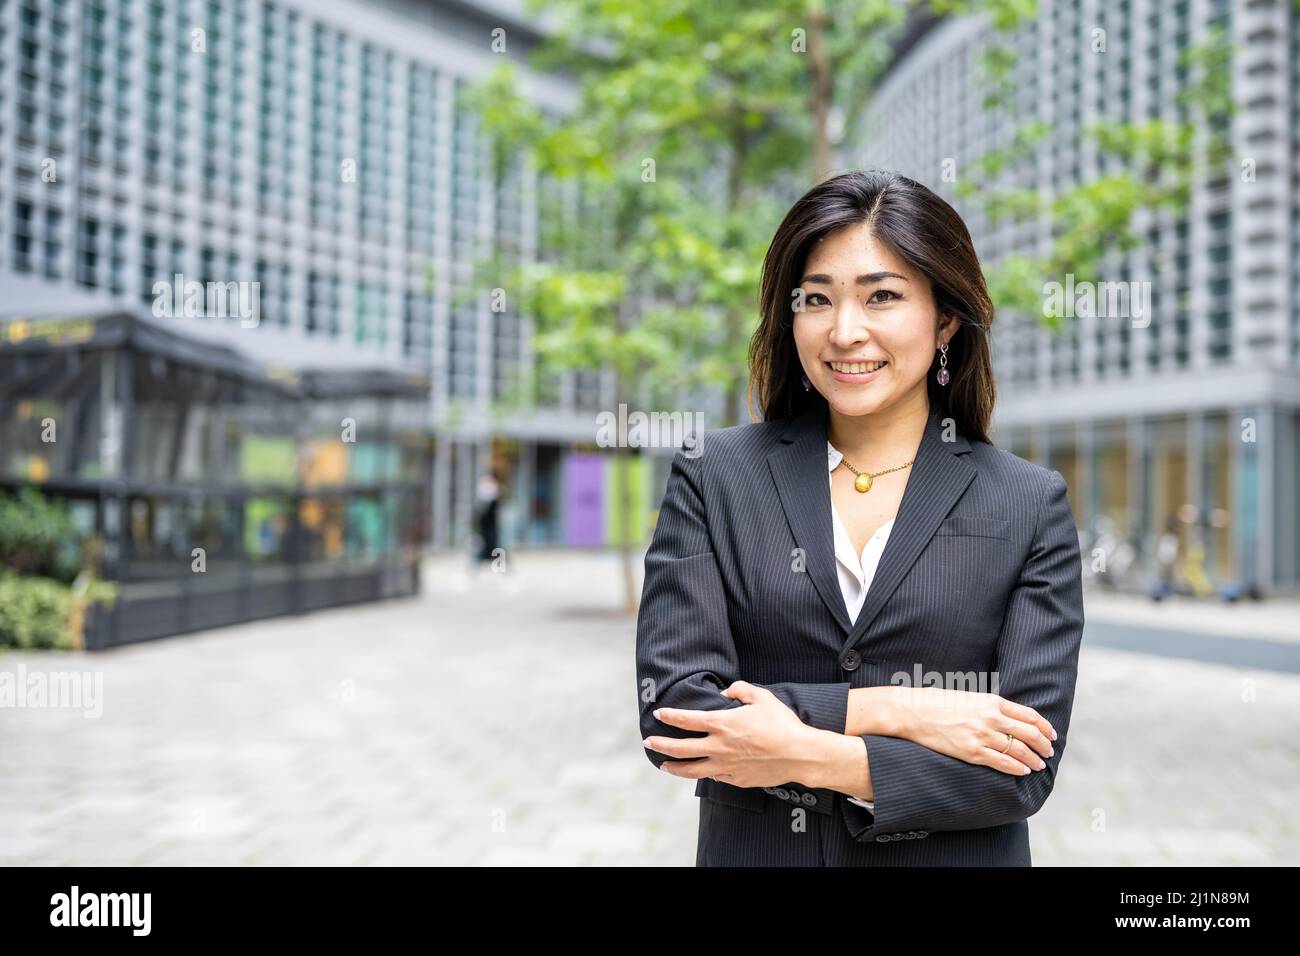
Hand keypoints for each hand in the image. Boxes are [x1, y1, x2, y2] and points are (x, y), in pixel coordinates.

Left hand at [645, 681, 818, 787]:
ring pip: (691, 770)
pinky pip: (714, 777)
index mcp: (722, 724)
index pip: (687, 720)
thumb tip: (726, 692)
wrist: (799, 755)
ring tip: (662, 765)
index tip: (658, 713)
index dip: (670, 716)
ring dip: (674, 767)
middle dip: (660, 744)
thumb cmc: (782, 724)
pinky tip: (699, 772)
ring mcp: (726, 766)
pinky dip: (703, 774)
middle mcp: (719, 747)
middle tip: (648, 742)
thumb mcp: (761, 697)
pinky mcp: (737, 779)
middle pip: (680, 748)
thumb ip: (740, 689)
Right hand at [886, 686, 1055, 775]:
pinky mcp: (971, 752)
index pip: (1029, 715)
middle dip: (1043, 745)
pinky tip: (1022, 771)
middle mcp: (990, 717)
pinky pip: (1001, 763)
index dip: (1044, 727)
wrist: (912, 711)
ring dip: (1033, 759)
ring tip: (1038, 764)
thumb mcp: (968, 697)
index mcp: (991, 701)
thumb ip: (989, 706)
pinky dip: (1016, 768)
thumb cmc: (937, 703)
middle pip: (1029, 733)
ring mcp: (982, 735)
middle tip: (1049, 752)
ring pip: (1018, 750)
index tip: (1051, 735)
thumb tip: (1008, 718)